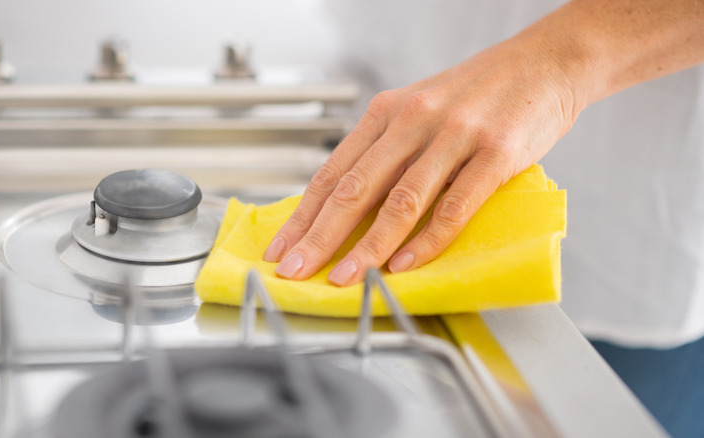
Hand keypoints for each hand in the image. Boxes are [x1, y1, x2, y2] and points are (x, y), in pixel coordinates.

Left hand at [262, 36, 581, 285]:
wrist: (546, 62)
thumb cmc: (480, 92)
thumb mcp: (421, 109)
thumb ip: (388, 151)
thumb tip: (351, 205)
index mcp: (387, 112)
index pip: (333, 172)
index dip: (303, 215)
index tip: (282, 247)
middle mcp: (413, 120)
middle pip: (355, 189)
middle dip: (319, 237)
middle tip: (295, 270)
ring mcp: (454, 136)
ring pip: (399, 202)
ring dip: (366, 247)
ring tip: (344, 278)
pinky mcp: (495, 153)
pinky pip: (453, 206)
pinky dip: (426, 241)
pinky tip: (404, 264)